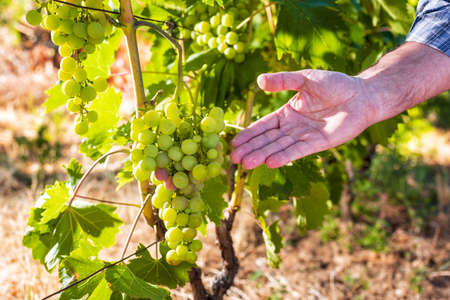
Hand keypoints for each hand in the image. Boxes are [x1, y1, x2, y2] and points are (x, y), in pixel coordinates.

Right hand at [231, 70, 372, 168]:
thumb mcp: (305, 78)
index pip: (263, 126)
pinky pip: (298, 151)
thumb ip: (283, 81)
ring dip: (263, 156)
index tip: (233, 143)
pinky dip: (285, 156)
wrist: (362, 95)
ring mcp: (305, 137)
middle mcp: (293, 128)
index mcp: (287, 113)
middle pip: (268, 140)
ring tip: (246, 164)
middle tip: (234, 159)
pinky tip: (271, 163)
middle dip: (251, 149)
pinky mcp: (318, 144)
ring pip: (280, 147)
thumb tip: (259, 80)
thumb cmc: (335, 84)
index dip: (248, 135)